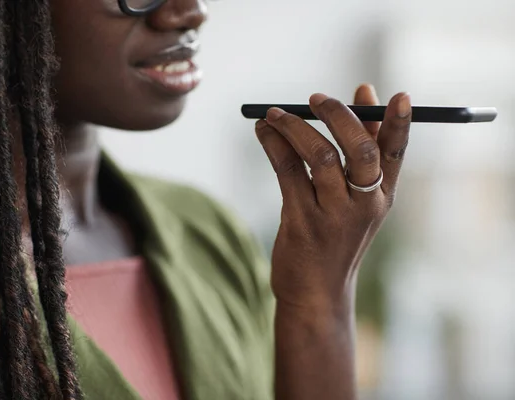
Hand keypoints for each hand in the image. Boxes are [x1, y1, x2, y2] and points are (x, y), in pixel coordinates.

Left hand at [255, 84, 410, 313]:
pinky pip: (288, 171)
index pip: (396, 152)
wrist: (316, 292)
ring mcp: (334, 215)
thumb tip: (365, 93)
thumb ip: (362, 148)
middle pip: (360, 149)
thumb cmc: (336, 237)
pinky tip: (264, 133)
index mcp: (382, 196)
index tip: (396, 95)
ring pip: (319, 156)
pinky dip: (274, 145)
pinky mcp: (303, 222)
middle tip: (314, 98)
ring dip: (294, 127)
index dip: (397, 122)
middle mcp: (364, 204)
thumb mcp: (358, 199)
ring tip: (273, 114)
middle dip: (337, 116)